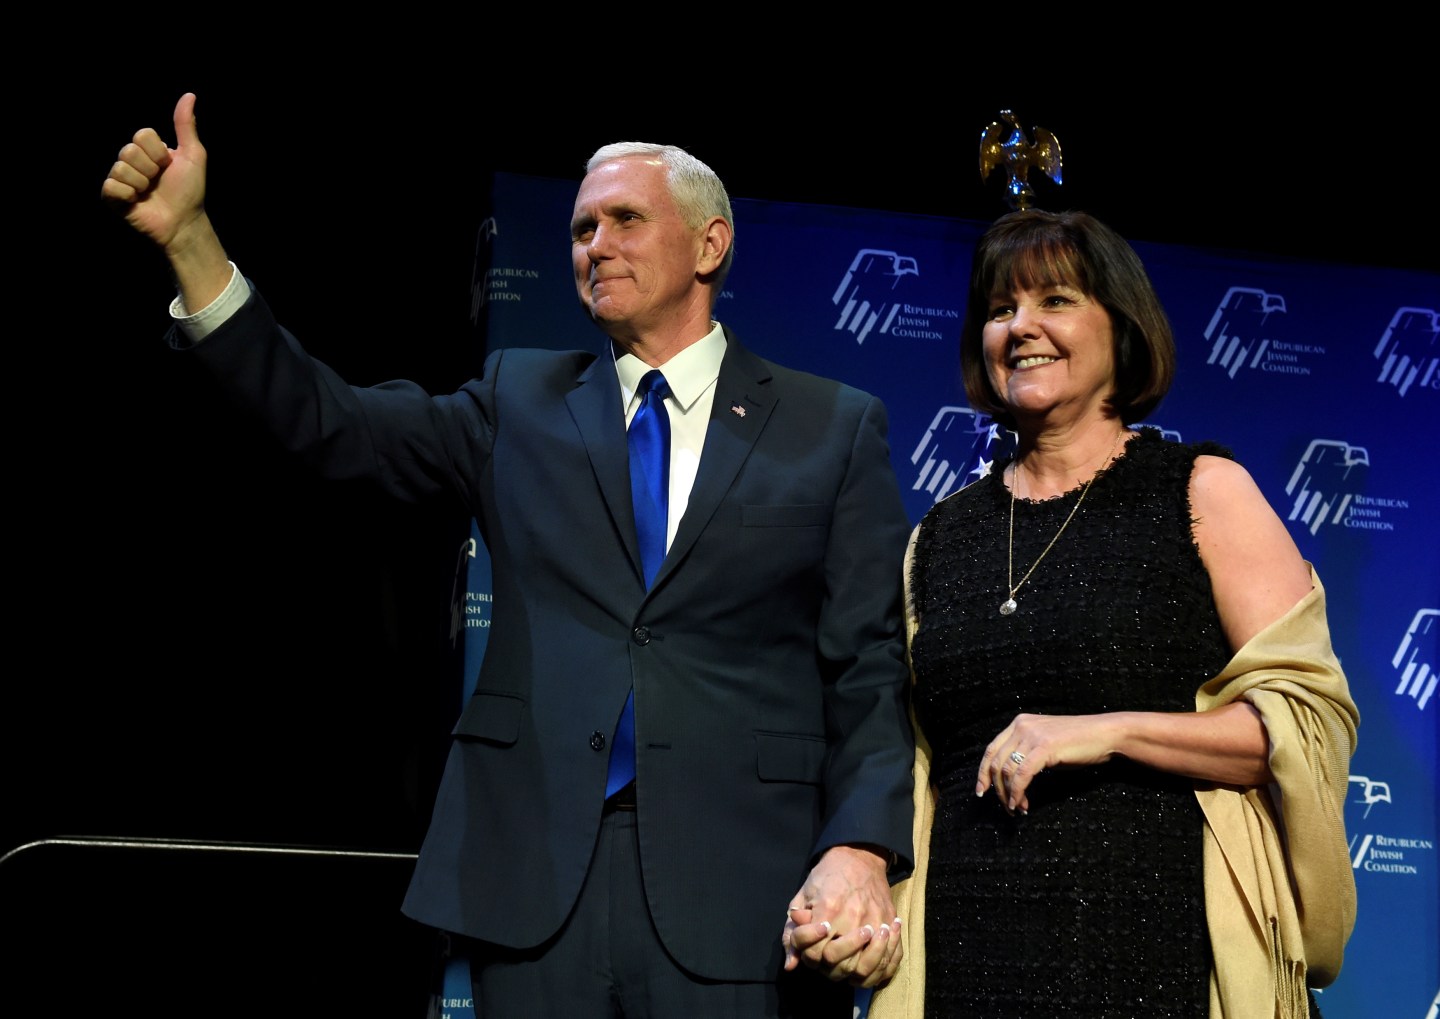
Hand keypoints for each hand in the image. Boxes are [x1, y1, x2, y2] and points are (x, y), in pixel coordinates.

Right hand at [101, 93, 208, 252]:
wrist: (184, 222)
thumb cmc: (190, 190)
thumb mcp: (193, 155)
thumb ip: (185, 125)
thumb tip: (189, 95)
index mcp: (148, 149)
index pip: (142, 134)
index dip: (158, 152)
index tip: (168, 166)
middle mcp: (132, 161)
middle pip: (129, 150)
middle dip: (150, 169)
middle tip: (158, 182)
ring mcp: (121, 178)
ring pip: (121, 168)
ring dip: (141, 184)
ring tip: (149, 193)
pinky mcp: (112, 197)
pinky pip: (111, 186)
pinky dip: (127, 195)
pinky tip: (137, 202)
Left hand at [781, 845, 902, 986]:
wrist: (859, 856)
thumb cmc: (827, 875)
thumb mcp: (803, 896)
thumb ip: (793, 932)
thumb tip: (790, 965)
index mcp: (828, 909)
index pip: (814, 952)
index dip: (808, 956)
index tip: (811, 946)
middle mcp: (853, 917)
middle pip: (840, 964)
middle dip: (828, 967)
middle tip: (827, 958)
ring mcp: (875, 921)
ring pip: (865, 967)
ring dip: (852, 972)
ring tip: (847, 964)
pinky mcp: (889, 921)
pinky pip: (888, 959)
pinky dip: (877, 970)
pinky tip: (867, 965)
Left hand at [977, 712, 1116, 813]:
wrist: (1105, 734)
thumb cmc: (1079, 743)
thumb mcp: (1045, 745)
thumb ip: (1026, 754)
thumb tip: (1010, 781)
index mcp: (1019, 723)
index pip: (991, 750)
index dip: (983, 772)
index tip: (982, 791)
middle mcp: (1021, 726)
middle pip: (996, 762)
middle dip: (997, 789)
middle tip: (1006, 807)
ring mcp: (1032, 735)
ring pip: (1007, 771)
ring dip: (1009, 795)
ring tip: (1018, 809)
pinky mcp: (1044, 747)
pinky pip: (1022, 775)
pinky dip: (1018, 792)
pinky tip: (1020, 803)